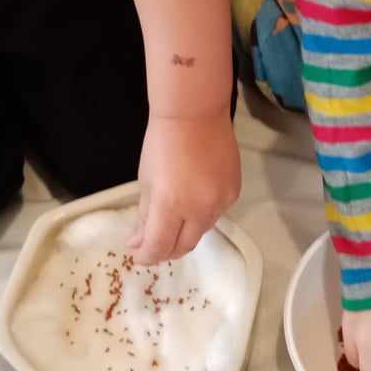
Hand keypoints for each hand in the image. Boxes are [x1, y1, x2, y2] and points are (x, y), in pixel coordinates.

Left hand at [128, 111, 241, 263]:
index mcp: (170, 205)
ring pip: (201, 231)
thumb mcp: (147, 181)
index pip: (158, 247)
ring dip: (184, 232)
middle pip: (183, 247)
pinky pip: (216, 214)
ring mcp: (220, 202)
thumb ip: (144, 216)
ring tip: (173, 220)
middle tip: (153, 244)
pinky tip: (193, 200)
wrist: (195, 114)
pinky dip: (201, 215)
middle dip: (165, 250)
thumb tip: (138, 242)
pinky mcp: (233, 193)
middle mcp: (199, 209)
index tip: (137, 253)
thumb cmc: (162, 143)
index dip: (145, 255)